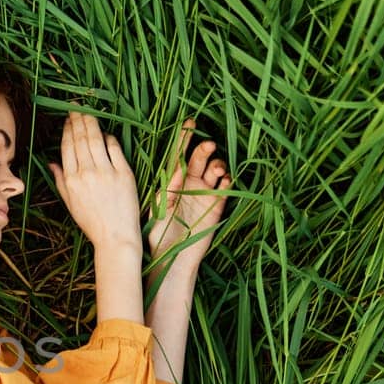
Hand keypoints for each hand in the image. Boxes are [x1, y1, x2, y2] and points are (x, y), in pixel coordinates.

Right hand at [47, 110, 141, 247]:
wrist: (115, 236)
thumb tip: (51, 163)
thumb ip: (60, 181)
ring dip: (91, 123)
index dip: (68, 130)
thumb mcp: (70, 203)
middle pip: (81, 139)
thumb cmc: (92, 222)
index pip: (68, 147)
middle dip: (78, 120)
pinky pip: (115, 148)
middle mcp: (87, 173)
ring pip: (96, 140)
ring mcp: (106, 172)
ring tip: (88, 113)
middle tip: (77, 108)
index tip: (68, 120)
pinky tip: (106, 133)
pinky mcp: (124, 173)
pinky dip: (109, 138)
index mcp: (71, 180)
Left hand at [145, 118, 231, 270]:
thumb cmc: (157, 235)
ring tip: (216, 169)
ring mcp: (204, 195)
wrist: (170, 259)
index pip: (179, 156)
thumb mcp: (158, 207)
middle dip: (203, 150)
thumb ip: (168, 188)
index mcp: (172, 182)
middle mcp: (189, 185)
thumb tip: (179, 169)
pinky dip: (227, 183)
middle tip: (206, 145)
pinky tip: (225, 181)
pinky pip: (224, 191)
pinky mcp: (216, 208)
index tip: (189, 124)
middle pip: (199, 160)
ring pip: (215, 172)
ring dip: (217, 165)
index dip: (184, 140)